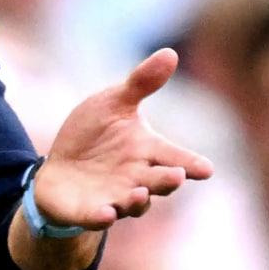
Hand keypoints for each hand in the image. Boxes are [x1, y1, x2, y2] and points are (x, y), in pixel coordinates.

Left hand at [34, 49, 212, 229]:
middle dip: (168, 180)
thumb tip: (171, 52)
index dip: (191, 163)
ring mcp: (114, 196)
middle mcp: (136, 177)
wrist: (61, 167)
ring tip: (139, 193)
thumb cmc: (94, 133)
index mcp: (147, 150)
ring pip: (133, 203)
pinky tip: (106, 213)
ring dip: (138, 200)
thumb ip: (142, 83)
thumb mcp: (114, 103)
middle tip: (176, 176)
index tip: (207, 169)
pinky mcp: (89, 210)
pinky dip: (103, 216)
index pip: (175, 156)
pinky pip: (98, 217)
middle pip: (159, 182)